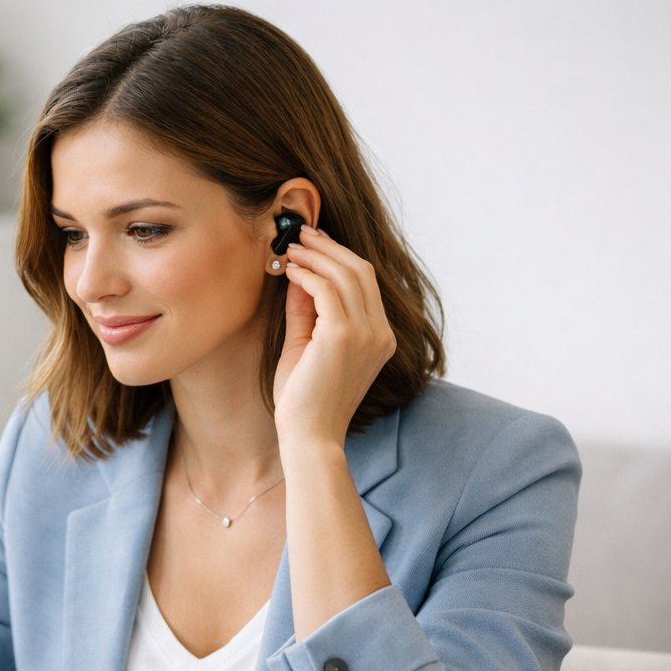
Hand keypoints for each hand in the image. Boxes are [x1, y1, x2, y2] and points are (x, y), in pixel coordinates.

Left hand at [273, 226, 396, 447]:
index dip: (339, 258)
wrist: (308, 437)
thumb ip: (306, 313)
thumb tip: (299, 277)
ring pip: (346, 275)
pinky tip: (290, 269)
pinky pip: (327, 289)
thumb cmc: (304, 401)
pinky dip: (308, 274)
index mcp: (379, 338)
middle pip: (360, 271)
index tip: (314, 243)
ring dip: (316, 255)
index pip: (365, 284)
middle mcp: (380, 334)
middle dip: (329, 247)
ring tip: (291, 246)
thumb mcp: (306, 347)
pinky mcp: (344, 336)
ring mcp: (366, 334)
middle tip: (301, 233)